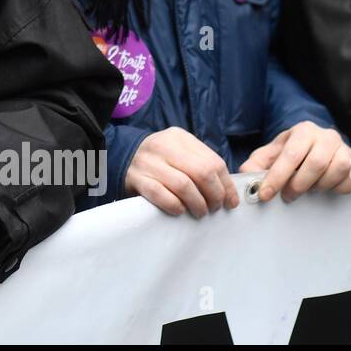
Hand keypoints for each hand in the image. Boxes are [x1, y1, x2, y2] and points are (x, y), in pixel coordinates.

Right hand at [125, 127, 240, 217]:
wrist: (120, 157)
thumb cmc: (160, 161)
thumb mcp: (180, 153)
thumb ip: (202, 165)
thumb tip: (229, 193)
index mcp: (180, 137)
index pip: (213, 162)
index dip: (226, 186)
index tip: (230, 203)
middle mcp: (163, 146)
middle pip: (201, 173)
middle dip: (214, 196)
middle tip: (214, 209)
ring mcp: (148, 162)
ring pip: (183, 185)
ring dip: (197, 204)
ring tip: (199, 212)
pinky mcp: (135, 178)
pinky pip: (160, 194)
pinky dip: (174, 205)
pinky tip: (180, 210)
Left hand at [240, 121, 350, 201]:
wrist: (317, 148)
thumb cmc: (291, 153)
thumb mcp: (270, 155)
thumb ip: (256, 164)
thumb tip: (245, 176)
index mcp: (303, 130)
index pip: (290, 155)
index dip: (277, 177)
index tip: (267, 195)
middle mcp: (327, 136)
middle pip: (315, 163)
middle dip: (298, 184)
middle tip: (288, 196)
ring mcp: (345, 148)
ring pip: (337, 169)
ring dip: (320, 185)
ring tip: (309, 189)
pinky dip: (341, 188)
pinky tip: (329, 189)